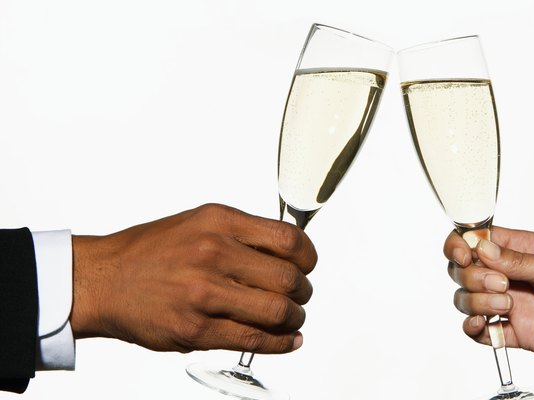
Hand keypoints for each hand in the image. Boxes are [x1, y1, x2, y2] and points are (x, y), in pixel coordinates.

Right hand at [70, 203, 316, 353]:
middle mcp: (213, 253)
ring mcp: (205, 293)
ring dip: (294, 319)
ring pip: (277, 312)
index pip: (288, 239)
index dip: (308, 256)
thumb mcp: (200, 222)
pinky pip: (254, 340)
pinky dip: (280, 344)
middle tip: (299, 296)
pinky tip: (287, 340)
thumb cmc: (151, 252)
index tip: (307, 265)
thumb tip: (289, 253)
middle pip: (289, 278)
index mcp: (219, 222)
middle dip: (303, 292)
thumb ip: (243, 235)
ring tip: (291, 318)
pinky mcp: (196, 329)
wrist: (103, 280)